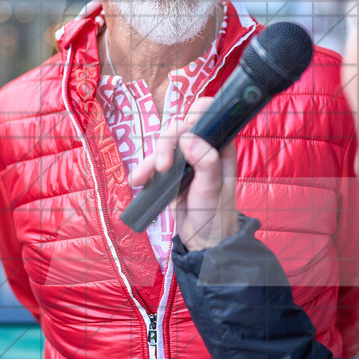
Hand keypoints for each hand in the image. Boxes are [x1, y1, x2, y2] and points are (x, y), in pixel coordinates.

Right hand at [129, 97, 237, 250]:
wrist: (203, 243)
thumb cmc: (216, 215)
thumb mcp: (213, 189)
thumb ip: (205, 161)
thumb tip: (188, 138)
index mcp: (220, 146)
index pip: (208, 115)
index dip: (194, 115)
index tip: (183, 132)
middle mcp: (203, 148)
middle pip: (179, 127)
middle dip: (166, 142)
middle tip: (163, 166)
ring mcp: (185, 160)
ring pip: (164, 144)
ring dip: (151, 158)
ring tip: (144, 179)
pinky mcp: (171, 172)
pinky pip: (154, 162)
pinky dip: (144, 169)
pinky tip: (139, 182)